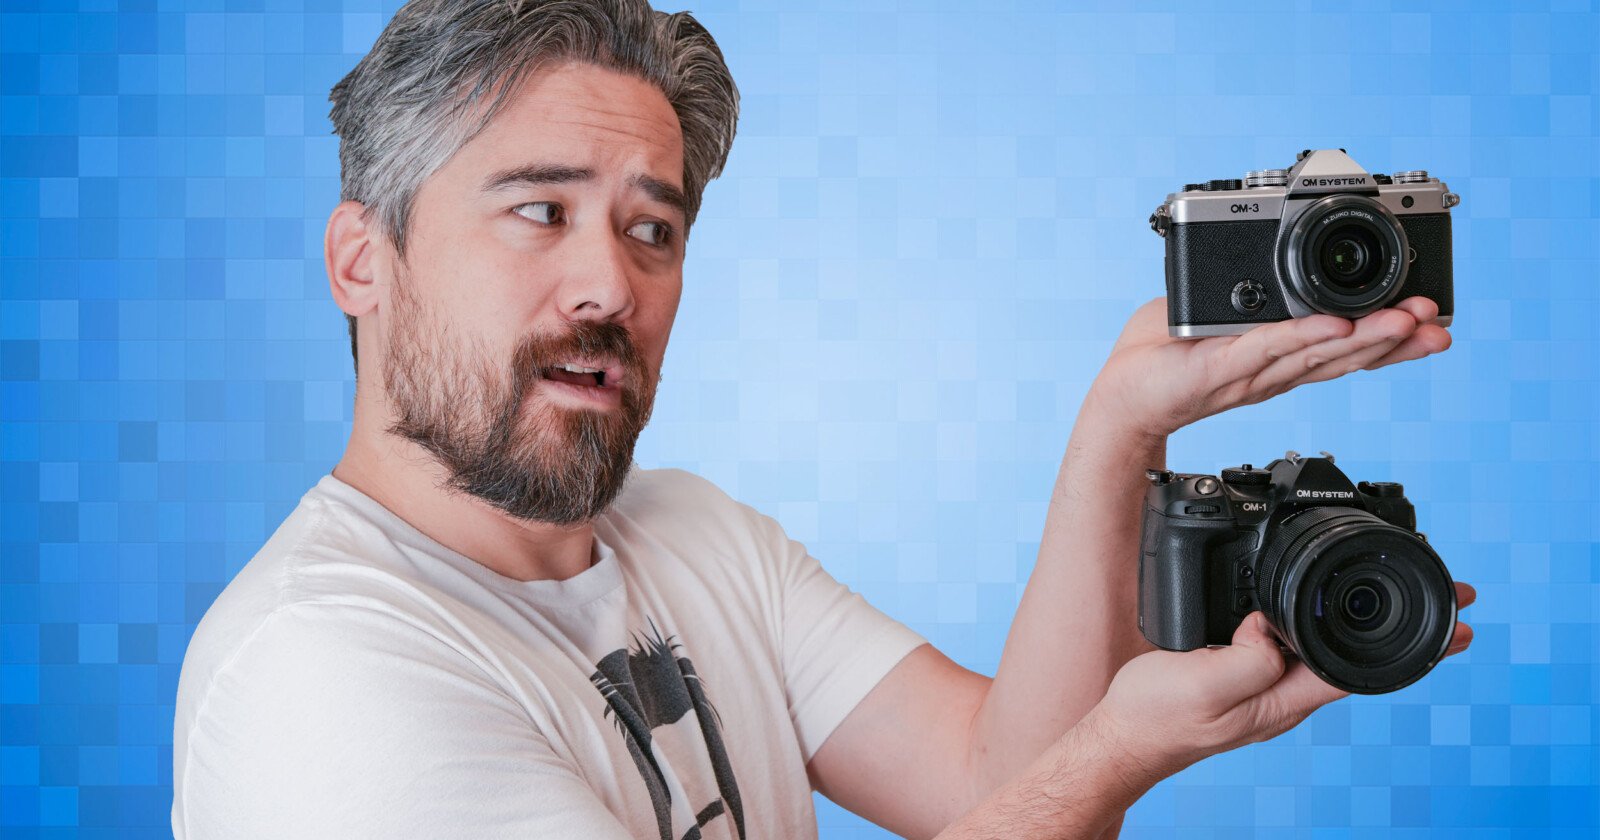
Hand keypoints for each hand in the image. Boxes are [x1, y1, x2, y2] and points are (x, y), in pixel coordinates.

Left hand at [1088, 297, 1451, 438]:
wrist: (1120, 402)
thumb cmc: (1163, 359)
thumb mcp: (1218, 318)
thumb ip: (1252, 299)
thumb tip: (1274, 255)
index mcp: (1281, 358)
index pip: (1346, 347)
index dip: (1390, 338)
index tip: (1430, 321)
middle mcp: (1275, 369)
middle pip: (1348, 353)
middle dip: (1398, 337)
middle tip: (1438, 320)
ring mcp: (1250, 372)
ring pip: (1319, 352)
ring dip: (1368, 335)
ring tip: (1409, 319)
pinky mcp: (1217, 369)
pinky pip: (1264, 349)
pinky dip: (1300, 336)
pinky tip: (1334, 325)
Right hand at [1089, 582, 1476, 779]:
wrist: (1120, 735)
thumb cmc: (1157, 717)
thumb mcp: (1206, 683)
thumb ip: (1248, 657)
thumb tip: (1273, 628)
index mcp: (1285, 698)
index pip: (1364, 670)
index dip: (1414, 649)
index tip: (1457, 626)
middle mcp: (1283, 694)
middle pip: (1355, 657)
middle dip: (1403, 628)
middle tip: (1447, 596)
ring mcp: (1263, 686)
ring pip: (1324, 647)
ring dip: (1360, 622)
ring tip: (1391, 593)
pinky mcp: (1240, 673)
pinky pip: (1289, 642)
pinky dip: (1311, 619)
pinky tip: (1306, 605)